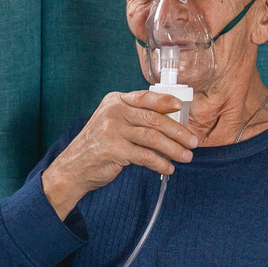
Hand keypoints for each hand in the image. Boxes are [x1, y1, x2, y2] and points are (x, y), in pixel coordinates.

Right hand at [42, 91, 198, 218]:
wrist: (74, 167)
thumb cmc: (99, 145)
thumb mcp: (113, 122)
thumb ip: (135, 118)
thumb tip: (172, 123)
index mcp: (115, 101)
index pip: (145, 97)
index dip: (165, 101)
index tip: (181, 107)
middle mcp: (113, 112)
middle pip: (153, 119)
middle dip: (178, 131)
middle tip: (193, 142)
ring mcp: (112, 131)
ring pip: (152, 138)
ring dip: (173, 149)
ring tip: (186, 157)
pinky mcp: (113, 150)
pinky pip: (145, 156)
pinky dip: (160, 163)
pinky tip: (168, 168)